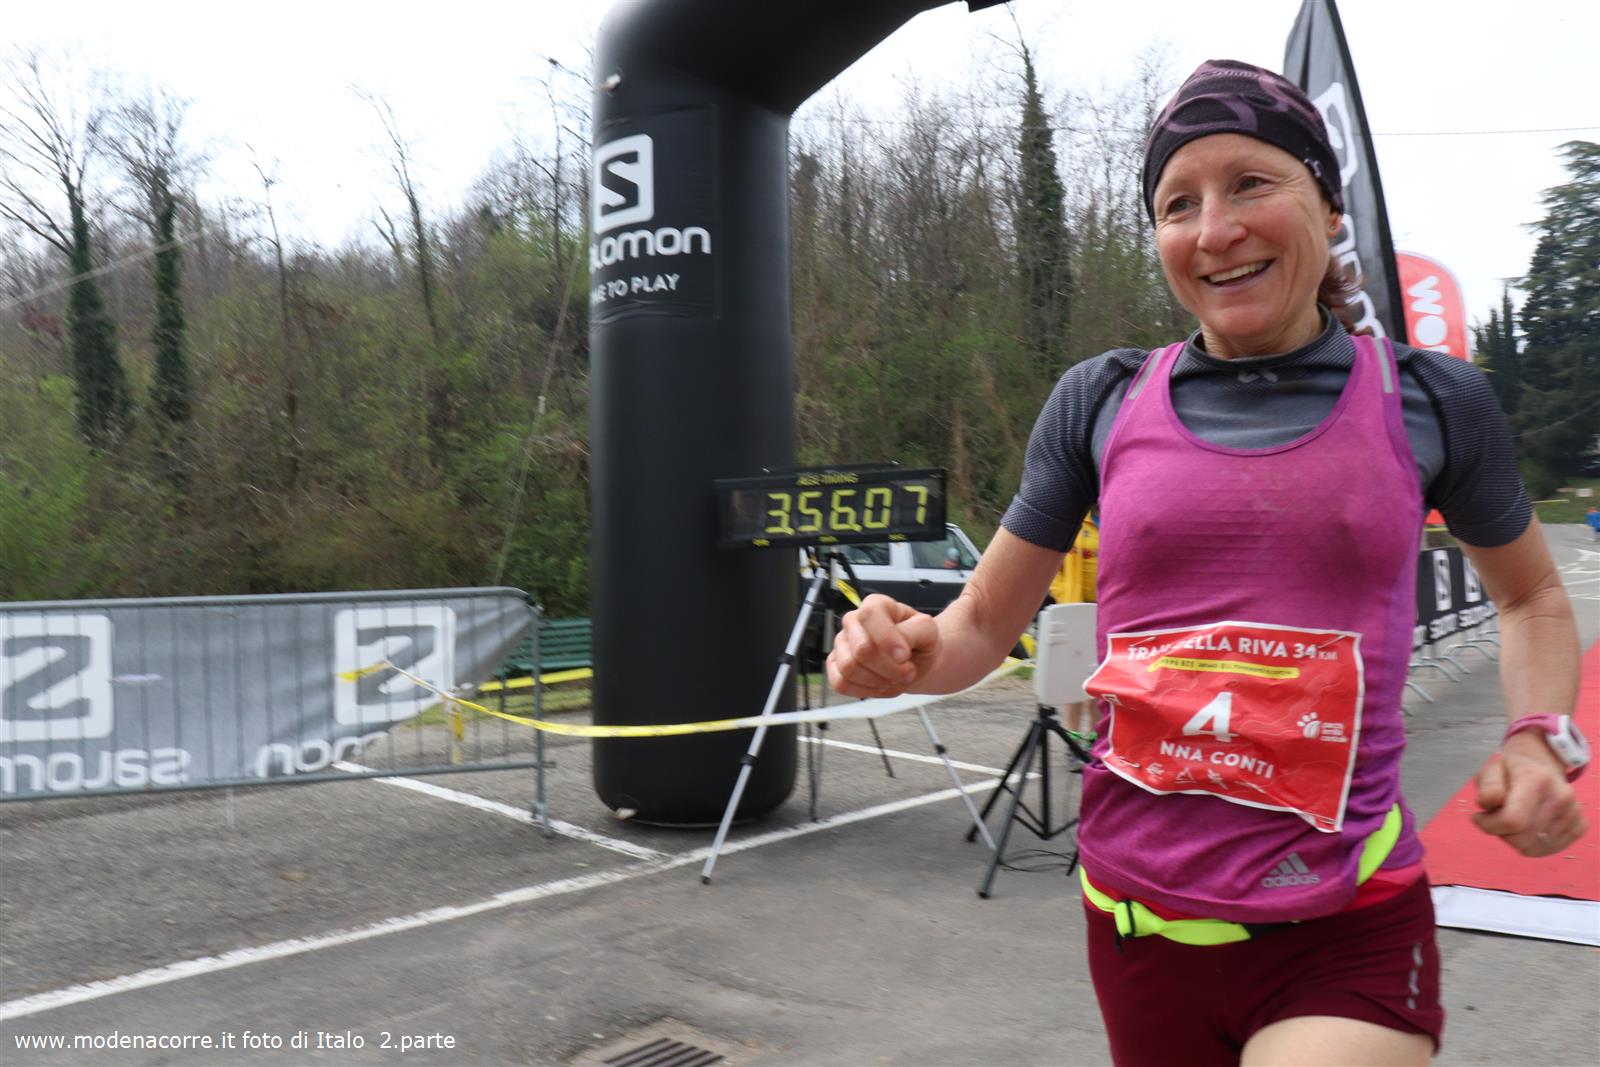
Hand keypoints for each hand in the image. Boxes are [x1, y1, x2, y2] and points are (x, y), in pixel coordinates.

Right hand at [826, 594, 939, 698]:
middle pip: (861, 650)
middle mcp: (853, 621)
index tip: (905, 656)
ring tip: (896, 678)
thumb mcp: (928, 631)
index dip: (886, 639)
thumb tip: (897, 653)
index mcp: (876, 605)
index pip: (870, 615)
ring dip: (880, 681)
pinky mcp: (835, 666)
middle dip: (890, 669)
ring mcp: (841, 644)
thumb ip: (915, 632)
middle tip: (908, 671)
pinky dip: (866, 691)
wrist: (914, 660)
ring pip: (849, 669)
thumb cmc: (919, 641)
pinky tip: (881, 685)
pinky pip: (841, 683)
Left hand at [1471, 732, 1587, 856]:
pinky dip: (1533, 844)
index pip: (1512, 820)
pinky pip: (1548, 850)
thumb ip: (1487, 787)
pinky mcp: (1579, 825)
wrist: (1541, 766)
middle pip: (1521, 839)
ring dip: (1516, 838)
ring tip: (1515, 818)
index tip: (1479, 816)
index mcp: (1537, 780)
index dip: (1489, 825)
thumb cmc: (1510, 771)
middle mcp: (1561, 797)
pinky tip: (1529, 826)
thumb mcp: (1490, 771)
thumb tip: (1489, 802)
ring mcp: (1573, 813)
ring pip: (1533, 848)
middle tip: (1499, 815)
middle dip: (1501, 832)